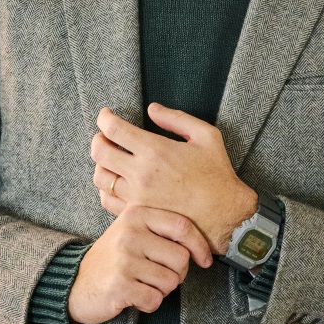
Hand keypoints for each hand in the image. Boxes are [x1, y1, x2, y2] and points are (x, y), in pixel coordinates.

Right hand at [67, 204, 214, 323]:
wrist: (75, 281)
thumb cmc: (113, 258)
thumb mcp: (133, 232)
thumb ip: (161, 230)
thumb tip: (202, 244)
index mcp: (136, 215)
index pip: (182, 226)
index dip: (200, 246)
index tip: (205, 260)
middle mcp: (130, 233)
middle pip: (181, 258)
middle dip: (177, 274)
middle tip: (159, 276)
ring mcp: (124, 259)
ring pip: (171, 282)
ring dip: (162, 290)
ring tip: (143, 284)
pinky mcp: (120, 285)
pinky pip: (155, 300)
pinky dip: (149, 303)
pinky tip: (135, 296)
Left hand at [91, 105, 256, 254]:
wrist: (225, 214)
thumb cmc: (217, 174)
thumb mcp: (206, 136)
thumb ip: (176, 118)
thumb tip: (152, 109)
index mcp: (155, 150)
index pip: (113, 128)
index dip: (104, 118)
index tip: (106, 115)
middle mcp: (140, 173)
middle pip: (99, 151)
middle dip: (98, 139)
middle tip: (105, 136)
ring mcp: (136, 197)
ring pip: (100, 176)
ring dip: (101, 164)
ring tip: (111, 160)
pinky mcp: (137, 215)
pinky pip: (107, 201)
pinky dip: (107, 189)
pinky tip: (117, 183)